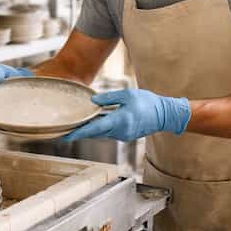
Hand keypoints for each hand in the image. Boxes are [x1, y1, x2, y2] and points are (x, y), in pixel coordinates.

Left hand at [61, 88, 190, 141]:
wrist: (165, 115)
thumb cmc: (148, 102)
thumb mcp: (127, 95)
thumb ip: (109, 98)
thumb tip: (93, 101)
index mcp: (120, 120)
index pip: (95, 128)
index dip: (80, 133)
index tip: (67, 136)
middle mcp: (121, 131)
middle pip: (96, 132)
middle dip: (81, 131)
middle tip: (65, 130)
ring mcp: (124, 135)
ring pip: (102, 133)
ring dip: (91, 129)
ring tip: (77, 125)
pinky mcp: (126, 135)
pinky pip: (109, 132)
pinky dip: (101, 128)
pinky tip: (94, 122)